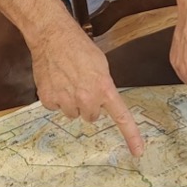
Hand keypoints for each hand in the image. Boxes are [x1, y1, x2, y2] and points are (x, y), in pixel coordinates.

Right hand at [28, 17, 143, 156]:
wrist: (53, 36)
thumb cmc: (78, 45)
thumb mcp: (100, 63)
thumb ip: (104, 85)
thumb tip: (104, 99)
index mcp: (103, 87)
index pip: (121, 116)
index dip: (131, 135)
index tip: (138, 151)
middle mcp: (86, 97)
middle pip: (92, 116)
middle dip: (89, 104)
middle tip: (83, 85)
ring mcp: (66, 100)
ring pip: (73, 113)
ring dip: (72, 101)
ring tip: (68, 79)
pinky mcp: (49, 100)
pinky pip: (56, 108)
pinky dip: (56, 97)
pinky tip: (56, 81)